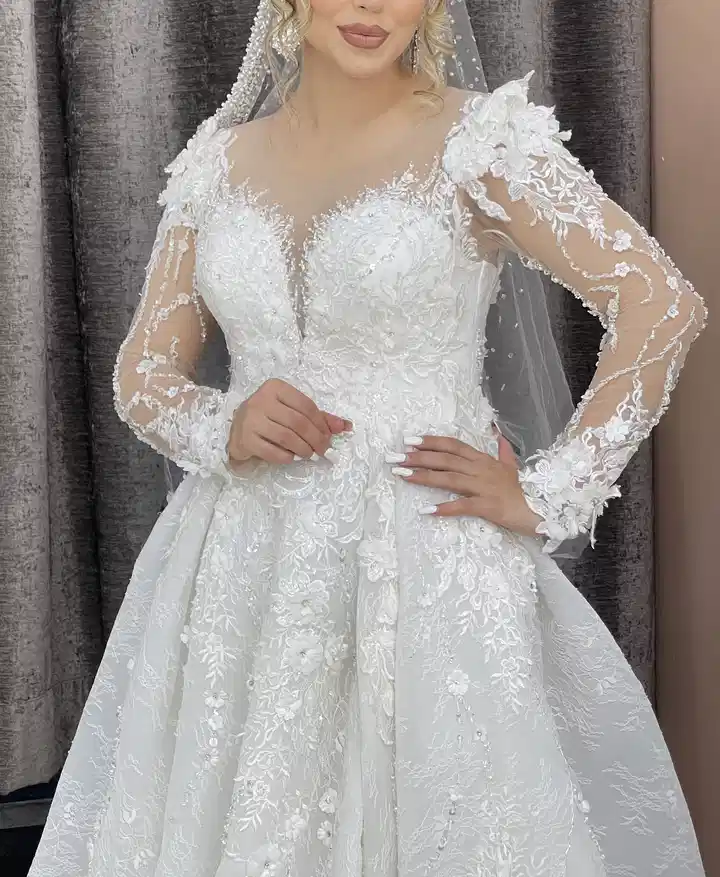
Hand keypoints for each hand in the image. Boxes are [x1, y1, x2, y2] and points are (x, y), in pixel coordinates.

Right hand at [228, 378, 350, 464]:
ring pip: (286, 437)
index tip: (330, 436)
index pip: (306, 405)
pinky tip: (292, 458)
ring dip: (304, 449)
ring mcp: (251, 420)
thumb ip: (317, 417)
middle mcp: (261, 400)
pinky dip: (287, 457)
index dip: (322, 423)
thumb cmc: (268, 418)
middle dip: (316, 439)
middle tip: (324, 450)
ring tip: (310, 454)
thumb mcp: (291, 411)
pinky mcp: (245, 439)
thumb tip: (345, 426)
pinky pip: (272, 451)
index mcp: (275, 388)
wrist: (236, 431)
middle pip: (298, 422)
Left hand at [389, 433, 541, 536]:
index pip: (453, 446)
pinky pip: (463, 506)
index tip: (409, 440)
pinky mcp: (487, 506)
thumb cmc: (523, 490)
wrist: (541, 509)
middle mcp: (481, 469)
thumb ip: (503, 451)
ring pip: (449, 478)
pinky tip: (426, 510)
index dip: (431, 442)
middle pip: (445, 459)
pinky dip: (444, 508)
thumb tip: (499, 434)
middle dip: (418, 457)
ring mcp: (483, 487)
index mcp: (483, 460)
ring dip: (424, 477)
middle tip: (395, 457)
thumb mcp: (512, 467)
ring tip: (402, 476)